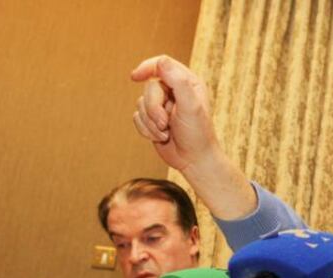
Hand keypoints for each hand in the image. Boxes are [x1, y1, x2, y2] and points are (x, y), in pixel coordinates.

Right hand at [130, 55, 219, 172]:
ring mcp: (162, 105)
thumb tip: (162, 61)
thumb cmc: (197, 134)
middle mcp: (174, 91)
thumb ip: (178, 82)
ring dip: (151, 122)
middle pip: (149, 87)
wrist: (193, 160)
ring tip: (167, 133)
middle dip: (154, 108)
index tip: (135, 76)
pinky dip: (146, 130)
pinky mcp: (152, 119)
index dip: (147, 67)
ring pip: (140, 103)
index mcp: (187, 82)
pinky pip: (137, 117)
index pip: (163, 64)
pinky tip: (161, 137)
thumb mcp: (191, 106)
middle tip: (166, 123)